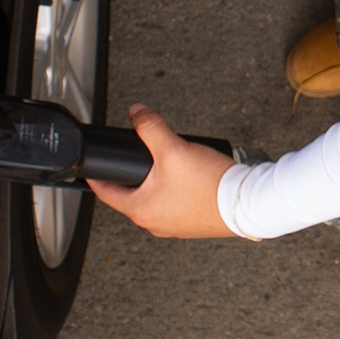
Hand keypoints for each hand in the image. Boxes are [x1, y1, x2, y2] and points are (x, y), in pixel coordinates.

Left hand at [89, 106, 247, 238]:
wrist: (247, 204)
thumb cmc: (209, 185)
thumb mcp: (173, 149)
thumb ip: (150, 127)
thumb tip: (136, 112)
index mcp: (140, 210)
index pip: (106, 193)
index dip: (97, 176)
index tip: (92, 167)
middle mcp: (153, 223)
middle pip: (130, 196)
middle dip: (130, 175)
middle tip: (133, 157)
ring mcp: (172, 226)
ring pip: (152, 201)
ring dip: (153, 183)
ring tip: (163, 164)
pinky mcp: (189, 224)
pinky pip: (171, 205)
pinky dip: (171, 191)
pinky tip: (185, 178)